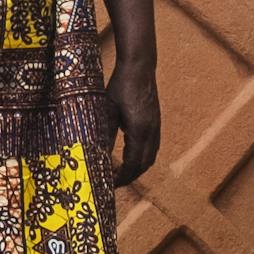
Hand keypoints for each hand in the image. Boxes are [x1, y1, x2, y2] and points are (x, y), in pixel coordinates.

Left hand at [107, 60, 161, 182]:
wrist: (140, 68)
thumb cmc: (120, 86)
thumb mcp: (107, 111)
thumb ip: (104, 134)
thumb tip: (97, 155)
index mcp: (140, 131)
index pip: (133, 164)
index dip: (122, 177)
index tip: (109, 185)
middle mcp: (152, 132)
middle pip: (144, 164)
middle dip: (130, 176)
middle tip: (114, 183)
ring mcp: (156, 127)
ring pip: (150, 157)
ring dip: (137, 168)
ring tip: (122, 174)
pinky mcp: (155, 122)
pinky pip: (152, 147)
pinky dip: (141, 157)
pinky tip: (130, 156)